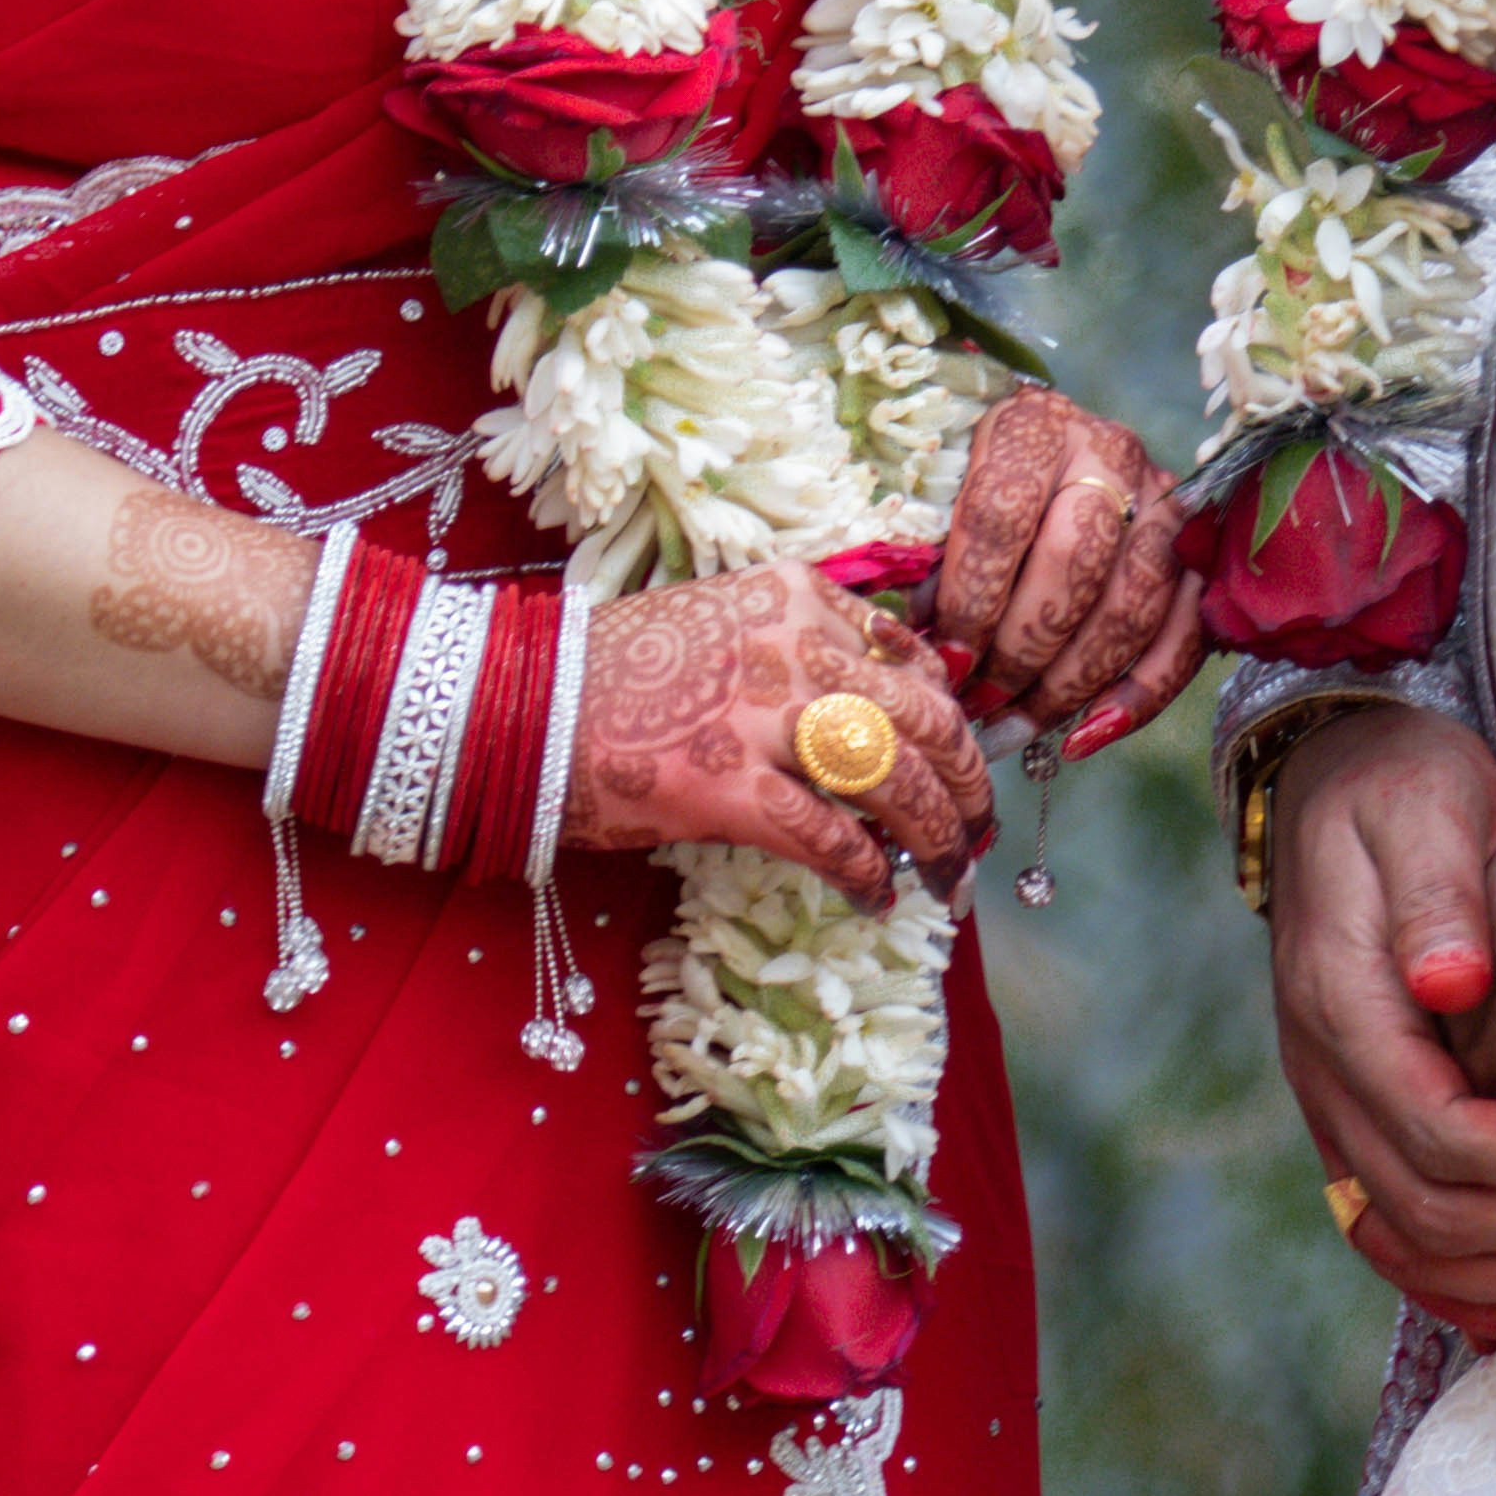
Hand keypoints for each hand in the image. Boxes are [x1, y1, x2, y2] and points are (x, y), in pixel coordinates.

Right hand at [562, 561, 993, 909]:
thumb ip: (798, 645)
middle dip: (968, 785)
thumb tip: (874, 713)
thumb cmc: (612, 671)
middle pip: (926, 716)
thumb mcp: (721, 620)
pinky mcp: (729, 788)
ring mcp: (763, 717)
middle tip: (975, 834)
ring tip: (946, 881)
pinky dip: (867, 876)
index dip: (947, 717)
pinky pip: (832, 840)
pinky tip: (875, 899)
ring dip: (938, 840)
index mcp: (795, 596)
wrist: (519, 702)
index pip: (910, 653)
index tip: (955, 763)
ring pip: (896, 780)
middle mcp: (794, 646)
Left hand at [924, 389, 1207, 749]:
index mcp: (1034, 427)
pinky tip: (1083, 738)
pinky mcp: (1197, 554)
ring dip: (1070, 683)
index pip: (1004, 514)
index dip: (972, 598)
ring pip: (1132, 605)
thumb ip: (926, 557)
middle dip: (1022, 649)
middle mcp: (1109, 454)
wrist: (1049, 452)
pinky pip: (1182, 638)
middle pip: (1077, 562)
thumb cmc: (973, 480)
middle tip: (979, 702)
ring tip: (1015, 728)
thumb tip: (911, 642)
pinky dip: (1136, 699)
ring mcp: (1163, 502)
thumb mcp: (938, 494)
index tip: (944, 659)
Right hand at [1266, 716, 1495, 1346]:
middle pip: (1433, 1211)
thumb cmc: (1400, 785)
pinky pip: (1395, 1241)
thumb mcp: (1422, 807)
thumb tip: (1450, 982)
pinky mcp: (1360, 1121)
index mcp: (1341, 1008)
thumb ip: (1435, 894)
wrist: (1339, 775)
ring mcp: (1335, 1108)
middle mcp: (1325, 1075)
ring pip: (1411, 1247)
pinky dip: (1464, 1290)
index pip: (1442, 1134)